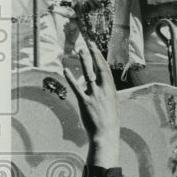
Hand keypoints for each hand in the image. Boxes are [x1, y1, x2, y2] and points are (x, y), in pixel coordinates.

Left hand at [63, 40, 119, 167]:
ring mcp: (95, 96)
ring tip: (79, 50)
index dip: (100, 57)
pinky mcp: (85, 103)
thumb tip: (102, 85)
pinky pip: (77, 88)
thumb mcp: (111, 104)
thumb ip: (106, 93)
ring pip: (89, 74)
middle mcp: (104, 90)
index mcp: (111, 90)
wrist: (106, 134)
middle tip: (88, 43)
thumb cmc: (109, 120)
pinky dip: (71, 78)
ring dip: (84, 61)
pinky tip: (65, 70)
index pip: (106, 69)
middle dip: (93, 54)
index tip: (95, 47)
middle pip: (99, 68)